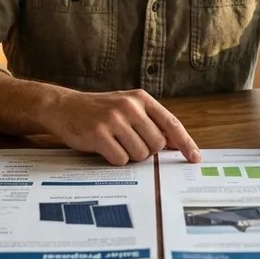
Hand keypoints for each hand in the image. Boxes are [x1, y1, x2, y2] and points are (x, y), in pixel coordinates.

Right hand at [38, 89, 201, 165]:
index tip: (194, 158)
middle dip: (147, 151)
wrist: (64, 106)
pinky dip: (115, 159)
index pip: (171, 123)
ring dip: (130, 155)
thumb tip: (175, 144)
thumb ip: (150, 122)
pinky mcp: (99, 134)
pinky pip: (120, 159)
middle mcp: (130, 106)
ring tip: (115, 143)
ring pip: (140, 154)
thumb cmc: (99, 110)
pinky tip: (104, 148)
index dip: (185, 143)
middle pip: (157, 144)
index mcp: (140, 98)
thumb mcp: (127, 107)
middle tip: (130, 143)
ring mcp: (114, 119)